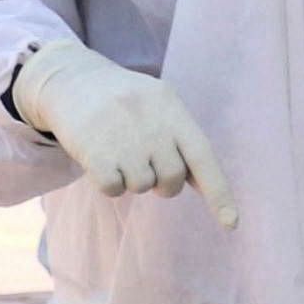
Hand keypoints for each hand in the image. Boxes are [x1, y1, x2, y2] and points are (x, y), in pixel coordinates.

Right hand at [8, 35, 235, 220]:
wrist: (71, 78)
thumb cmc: (124, 101)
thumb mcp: (159, 105)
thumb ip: (181, 140)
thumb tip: (204, 184)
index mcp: (173, 110)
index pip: (203, 157)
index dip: (219, 193)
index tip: (231, 224)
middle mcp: (151, 123)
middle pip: (171, 180)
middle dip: (161, 181)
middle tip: (143, 162)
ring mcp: (122, 137)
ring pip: (141, 186)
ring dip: (131, 178)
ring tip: (117, 150)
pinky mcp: (94, 152)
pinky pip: (113, 189)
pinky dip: (108, 183)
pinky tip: (100, 158)